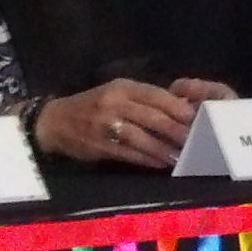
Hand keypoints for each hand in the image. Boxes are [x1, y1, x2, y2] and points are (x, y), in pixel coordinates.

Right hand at [34, 76, 223, 170]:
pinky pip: (129, 153)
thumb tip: (179, 106)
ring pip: (142, 138)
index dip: (177, 106)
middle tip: (194, 139)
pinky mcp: (101, 145)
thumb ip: (143, 99)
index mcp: (122, 87)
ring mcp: (107, 125)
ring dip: (163, 148)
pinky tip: (160, 163)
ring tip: (180, 156)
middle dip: (176, 129)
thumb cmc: (93, 105)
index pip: (155, 95)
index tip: (196, 116)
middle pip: (152, 117)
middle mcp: (115, 103)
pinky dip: (147, 159)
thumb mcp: (116, 92)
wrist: (56, 121)